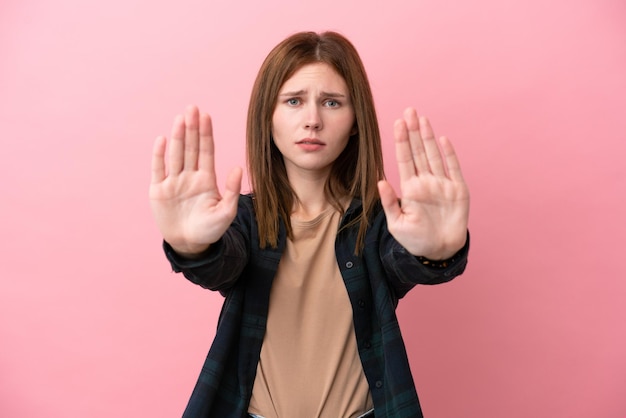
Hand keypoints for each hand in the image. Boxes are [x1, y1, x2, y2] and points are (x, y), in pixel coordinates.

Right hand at [149, 105, 241, 255]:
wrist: (189, 245)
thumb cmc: (210, 229)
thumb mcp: (225, 212)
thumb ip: (231, 191)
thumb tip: (237, 168)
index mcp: (206, 179)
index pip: (206, 151)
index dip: (206, 134)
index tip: (206, 116)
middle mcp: (190, 176)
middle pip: (191, 148)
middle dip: (192, 128)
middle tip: (193, 108)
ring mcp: (174, 182)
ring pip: (176, 154)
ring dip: (178, 136)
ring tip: (180, 119)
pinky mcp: (159, 190)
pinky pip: (159, 169)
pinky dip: (159, 155)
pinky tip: (163, 139)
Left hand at [378, 108, 468, 259]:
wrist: (439, 251)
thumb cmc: (415, 239)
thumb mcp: (397, 223)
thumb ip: (389, 202)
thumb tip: (380, 182)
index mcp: (410, 188)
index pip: (404, 159)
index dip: (401, 141)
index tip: (397, 123)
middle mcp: (426, 182)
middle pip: (418, 152)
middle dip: (413, 131)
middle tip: (410, 111)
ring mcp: (442, 184)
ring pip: (434, 155)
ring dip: (428, 137)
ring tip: (422, 119)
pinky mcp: (458, 190)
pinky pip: (453, 168)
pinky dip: (449, 154)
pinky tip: (442, 139)